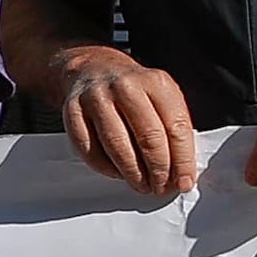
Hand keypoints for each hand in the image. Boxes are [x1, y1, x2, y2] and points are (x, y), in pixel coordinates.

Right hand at [46, 46, 201, 198]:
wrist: (93, 69)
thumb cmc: (133, 90)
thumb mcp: (161, 96)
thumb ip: (174, 127)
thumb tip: (181, 171)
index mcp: (156, 82)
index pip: (176, 127)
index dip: (182, 160)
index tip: (184, 181)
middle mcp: (126, 86)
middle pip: (148, 137)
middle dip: (158, 170)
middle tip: (161, 187)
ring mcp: (96, 98)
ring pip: (117, 145)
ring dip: (133, 173)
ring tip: (142, 185)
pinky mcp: (73, 111)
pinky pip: (89, 148)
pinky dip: (105, 167)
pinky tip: (117, 172)